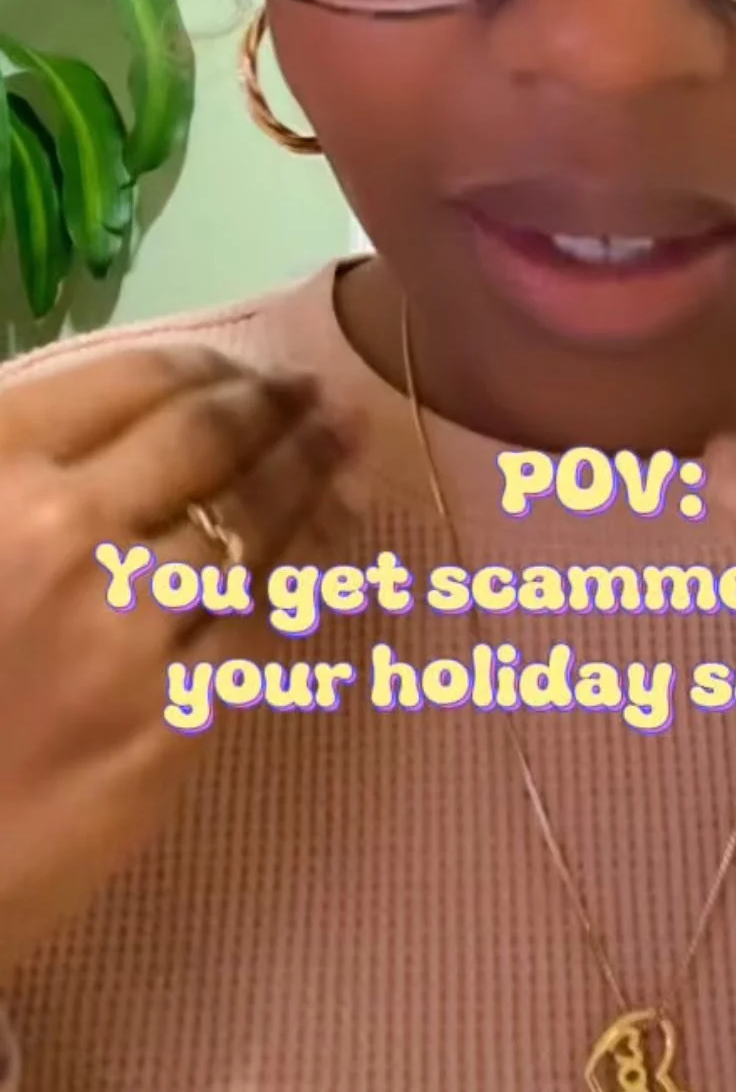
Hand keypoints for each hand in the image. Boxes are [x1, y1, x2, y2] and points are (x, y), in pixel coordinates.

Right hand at [0, 344, 351, 982]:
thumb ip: (20, 464)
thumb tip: (121, 421)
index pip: (135, 382)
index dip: (209, 370)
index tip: (249, 370)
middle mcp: (66, 531)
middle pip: (207, 441)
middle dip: (277, 409)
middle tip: (320, 396)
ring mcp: (126, 629)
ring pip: (251, 523)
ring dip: (311, 471)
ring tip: (347, 443)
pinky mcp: (167, 721)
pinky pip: (260, 620)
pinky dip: (308, 562)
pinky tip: (334, 536)